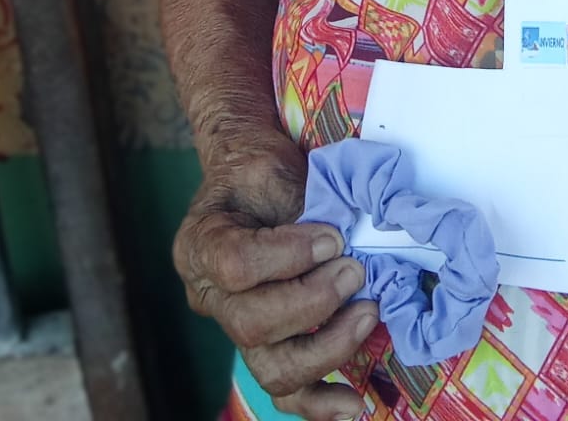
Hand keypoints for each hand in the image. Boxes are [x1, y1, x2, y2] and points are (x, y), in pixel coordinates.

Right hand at [173, 136, 377, 418]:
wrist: (249, 178)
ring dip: (327, 348)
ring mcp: (235, 328)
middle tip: (355, 270)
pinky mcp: (265, 347)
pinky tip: (353, 403)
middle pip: (252, 325)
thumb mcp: (272, 169)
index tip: (331, 236)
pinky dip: (320, 402)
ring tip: (367, 314)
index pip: (235, 265)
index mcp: (200, 243)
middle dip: (314, 302)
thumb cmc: (260, 170)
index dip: (288, 256)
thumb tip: (351, 239)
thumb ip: (300, 206)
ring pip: (271, 368)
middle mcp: (208, 296)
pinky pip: (286, 389)